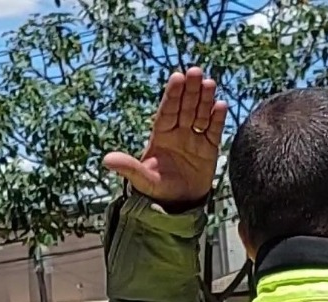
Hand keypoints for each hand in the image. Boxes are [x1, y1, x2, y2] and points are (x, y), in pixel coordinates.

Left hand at [104, 67, 227, 209]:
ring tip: (209, 83)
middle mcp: (178, 133)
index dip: (172, 94)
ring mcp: (194, 139)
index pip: (167, 110)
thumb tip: (106, 160)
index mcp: (161, 135)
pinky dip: (217, 119)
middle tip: (195, 71)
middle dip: (190, 90)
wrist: (178, 204)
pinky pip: (213, 131)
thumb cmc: (158, 190)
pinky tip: (221, 105)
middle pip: (185, 107)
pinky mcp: (209, 149)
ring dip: (205, 99)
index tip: (177, 77)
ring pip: (200, 114)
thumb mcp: (142, 180)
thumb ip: (129, 167)